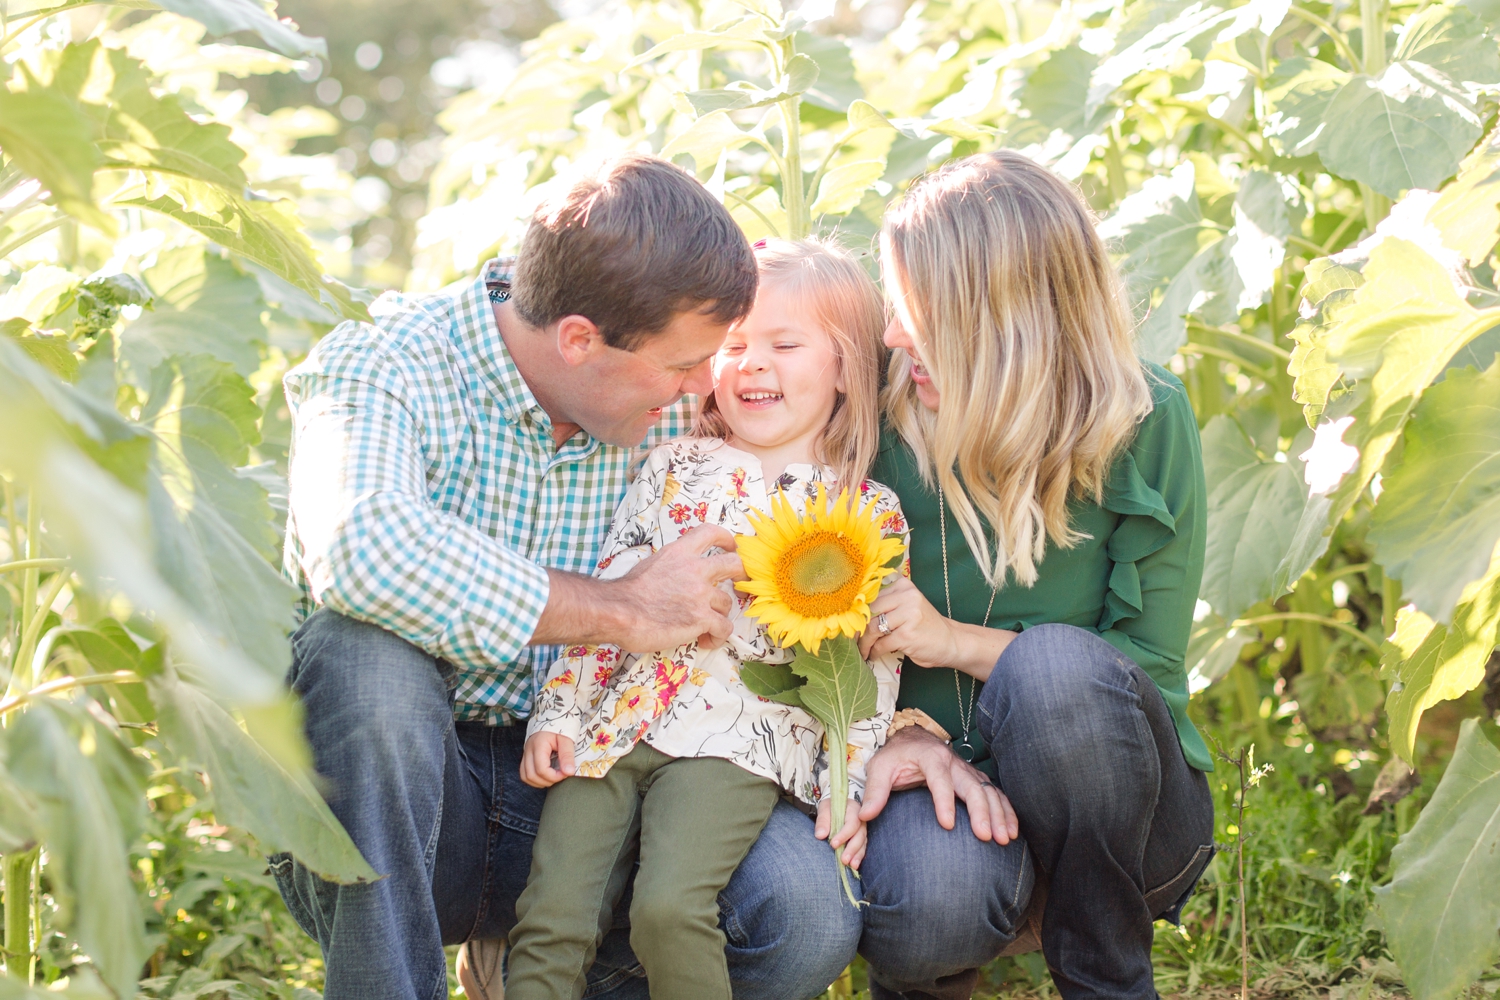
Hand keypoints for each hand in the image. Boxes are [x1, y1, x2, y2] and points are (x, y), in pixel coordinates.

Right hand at [520, 731, 575, 787]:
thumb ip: (567, 756)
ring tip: (554, 777)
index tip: (566, 773)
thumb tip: (569, 773)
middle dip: (547, 781)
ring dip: (540, 782)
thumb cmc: (561, 726)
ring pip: (526, 777)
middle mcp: (528, 750)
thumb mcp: (567, 739)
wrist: (553, 716)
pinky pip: (525, 773)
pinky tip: (546, 776)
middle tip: (561, 776)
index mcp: (538, 744)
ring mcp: (525, 753)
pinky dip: (535, 779)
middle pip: (531, 775)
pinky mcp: (526, 757)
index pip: (541, 769)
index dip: (554, 776)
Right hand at [610, 525, 745, 651]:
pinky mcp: (701, 618)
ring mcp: (700, 594)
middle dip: (741, 575)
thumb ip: (671, 566)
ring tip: (705, 628)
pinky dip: (718, 636)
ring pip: (727, 603)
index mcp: (680, 553)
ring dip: (719, 615)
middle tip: (738, 586)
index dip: (726, 538)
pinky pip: (724, 628)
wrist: (619, 611)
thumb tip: (678, 576)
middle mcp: (695, 569)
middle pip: (734, 564)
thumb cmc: (627, 593)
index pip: (710, 532)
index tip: (730, 547)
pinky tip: (706, 640)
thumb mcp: (651, 565)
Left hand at [815, 798, 868, 869]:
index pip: (852, 823)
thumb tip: (820, 835)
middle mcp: (861, 820)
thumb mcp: (824, 808)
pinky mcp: (861, 838)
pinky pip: (862, 848)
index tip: (833, 844)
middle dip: (852, 848)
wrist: (836, 805)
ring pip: (863, 843)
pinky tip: (854, 866)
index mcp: (853, 808)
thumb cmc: (830, 806)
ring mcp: (862, 829)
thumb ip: (822, 821)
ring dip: (857, 855)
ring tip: (851, 865)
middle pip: (860, 835)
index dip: (844, 834)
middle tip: (844, 860)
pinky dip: (859, 857)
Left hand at [858, 727, 1018, 844]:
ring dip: (999, 814)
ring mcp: (967, 770)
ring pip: (989, 791)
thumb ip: (875, 791)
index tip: (947, 825)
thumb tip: (866, 815)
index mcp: (930, 757)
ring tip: (1004, 838)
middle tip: (986, 836)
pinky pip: (995, 794)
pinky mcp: (975, 779)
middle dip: (981, 812)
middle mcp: (953, 762)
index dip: (944, 801)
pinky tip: (1012, 831)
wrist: (913, 739)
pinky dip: (1007, 811)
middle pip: (972, 786)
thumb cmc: (895, 756)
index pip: (939, 779)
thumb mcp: (880, 768)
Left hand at [859, 576, 1015, 678]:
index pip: (871, 596)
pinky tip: (873, 655)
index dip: (857, 611)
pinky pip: (881, 644)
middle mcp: (907, 596)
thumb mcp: (908, 606)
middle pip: (869, 611)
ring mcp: (908, 615)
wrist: (951, 641)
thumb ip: (887, 604)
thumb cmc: (924, 625)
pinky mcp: (907, 635)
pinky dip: (874, 652)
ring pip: (873, 628)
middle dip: (857, 628)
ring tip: (862, 650)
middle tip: (851, 639)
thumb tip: (853, 613)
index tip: (848, 623)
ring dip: (864, 643)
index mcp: (904, 585)